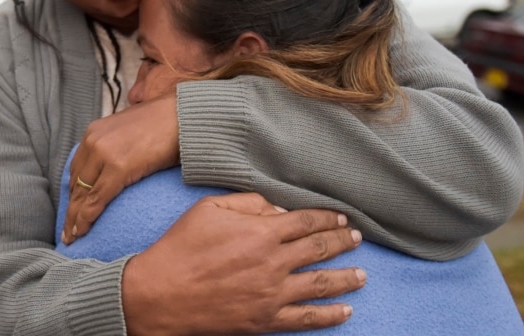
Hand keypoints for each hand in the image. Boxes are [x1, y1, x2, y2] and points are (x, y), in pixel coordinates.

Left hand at [63, 94, 178, 244]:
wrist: (184, 115)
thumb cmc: (165, 124)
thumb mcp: (130, 131)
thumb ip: (118, 146)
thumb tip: (117, 165)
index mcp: (94, 133)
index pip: (77, 169)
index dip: (73, 193)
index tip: (72, 209)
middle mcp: (93, 141)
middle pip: (76, 183)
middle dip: (71, 208)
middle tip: (67, 229)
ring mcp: (104, 153)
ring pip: (82, 194)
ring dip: (74, 218)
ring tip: (72, 237)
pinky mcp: (118, 167)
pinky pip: (96, 199)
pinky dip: (86, 218)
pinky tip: (82, 231)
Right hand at [122, 193, 365, 334]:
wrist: (161, 293)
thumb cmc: (180, 247)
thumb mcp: (208, 208)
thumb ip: (247, 202)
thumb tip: (278, 208)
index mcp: (260, 231)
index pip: (305, 221)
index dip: (326, 217)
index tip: (340, 216)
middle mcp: (273, 262)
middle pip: (319, 249)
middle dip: (342, 241)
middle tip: (356, 237)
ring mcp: (272, 294)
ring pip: (321, 283)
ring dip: (346, 277)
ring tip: (362, 274)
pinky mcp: (265, 319)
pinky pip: (306, 318)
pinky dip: (330, 315)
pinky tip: (345, 311)